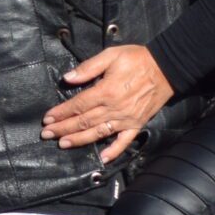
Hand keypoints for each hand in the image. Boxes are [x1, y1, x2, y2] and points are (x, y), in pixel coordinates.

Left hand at [42, 44, 173, 162]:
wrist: (167, 67)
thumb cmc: (138, 59)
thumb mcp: (111, 55)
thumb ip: (88, 67)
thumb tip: (67, 78)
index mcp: (106, 91)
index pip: (78, 105)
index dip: (61, 113)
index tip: (47, 119)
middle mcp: (114, 108)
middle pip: (84, 121)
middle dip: (63, 128)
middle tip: (46, 135)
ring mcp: (126, 119)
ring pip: (98, 133)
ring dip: (79, 140)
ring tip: (63, 144)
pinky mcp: (137, 124)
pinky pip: (124, 141)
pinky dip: (114, 151)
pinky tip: (103, 159)